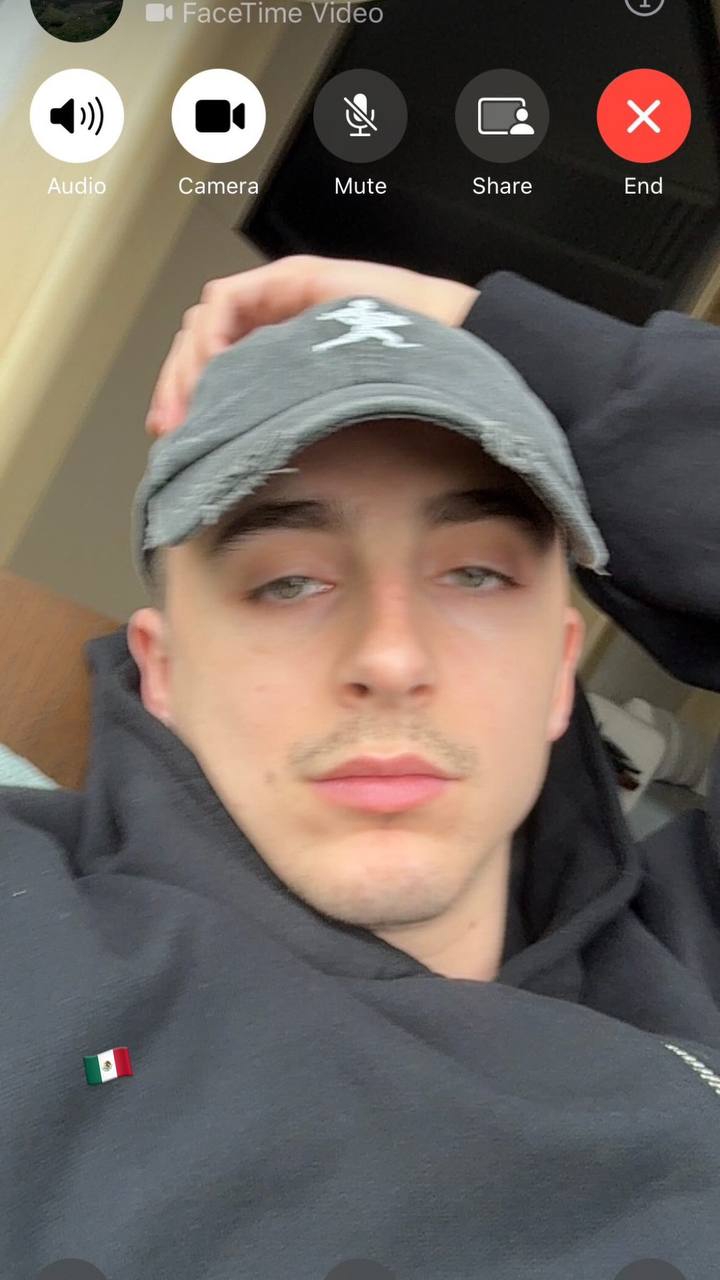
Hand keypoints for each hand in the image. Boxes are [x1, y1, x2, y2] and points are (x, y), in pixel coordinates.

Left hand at [145, 254, 478, 436]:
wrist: (458, 353)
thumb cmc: (414, 393)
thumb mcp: (333, 420)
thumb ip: (294, 428)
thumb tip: (245, 466)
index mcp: (290, 354)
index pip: (221, 368)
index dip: (191, 403)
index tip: (177, 443)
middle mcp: (282, 323)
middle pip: (204, 344)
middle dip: (178, 389)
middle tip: (170, 434)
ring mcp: (285, 297)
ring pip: (206, 322)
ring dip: (188, 368)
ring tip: (191, 412)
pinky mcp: (292, 279)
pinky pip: (227, 301)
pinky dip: (211, 338)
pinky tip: (217, 375)